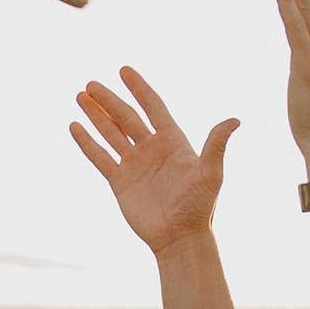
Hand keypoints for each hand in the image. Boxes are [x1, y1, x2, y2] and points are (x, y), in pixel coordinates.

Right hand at [70, 70, 237, 255]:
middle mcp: (152, 149)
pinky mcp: (120, 182)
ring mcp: (134, 164)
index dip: (139, 88)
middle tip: (91, 85)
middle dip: (109, 100)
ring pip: (111, 133)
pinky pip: (100, 157)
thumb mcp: (211, 173)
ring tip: (81, 96)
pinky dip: (87, 142)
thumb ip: (216, 144)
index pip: (153, 107)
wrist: (180, 238)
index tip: (124, 70)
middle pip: (126, 117)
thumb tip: (234, 119)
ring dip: (96, 115)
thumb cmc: (200, 206)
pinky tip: (75, 126)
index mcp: (173, 141)